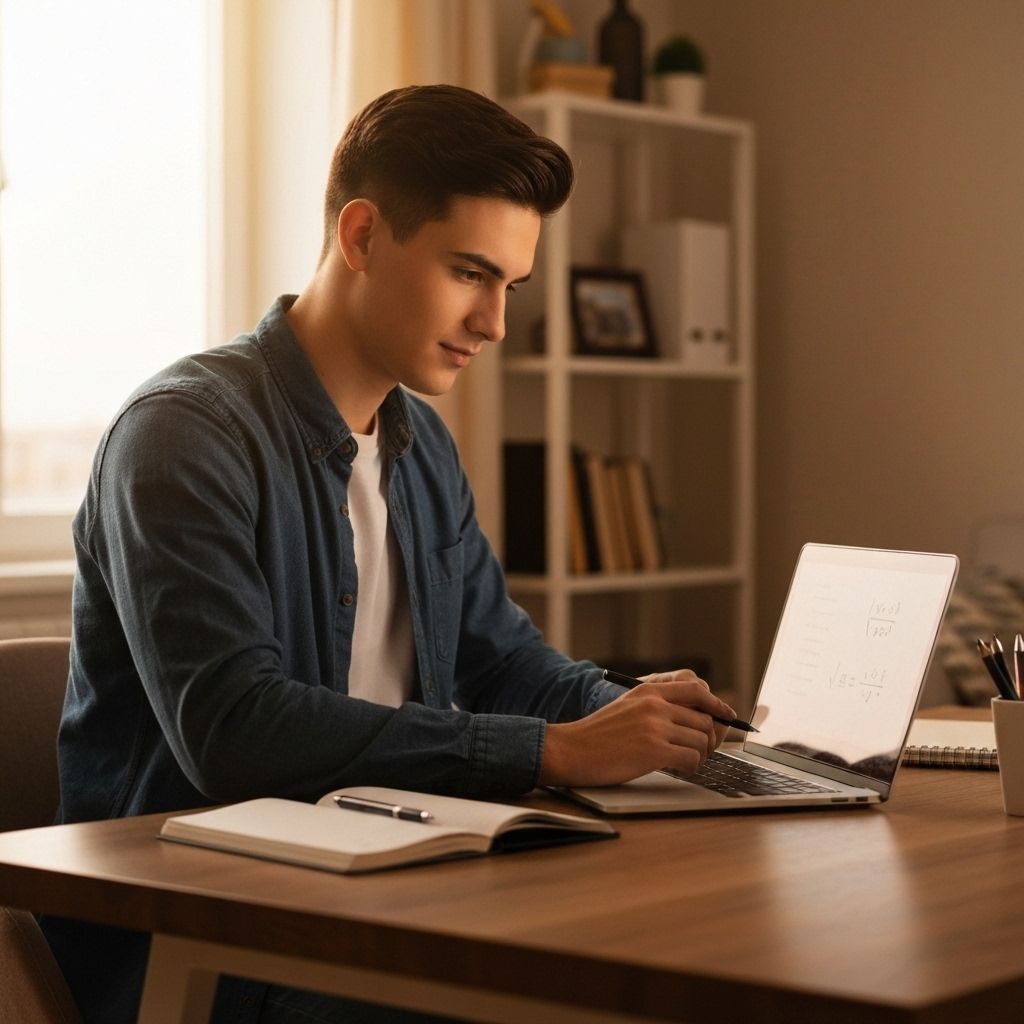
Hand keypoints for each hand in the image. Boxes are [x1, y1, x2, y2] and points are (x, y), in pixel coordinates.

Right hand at [538, 669, 736, 787]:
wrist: (570, 750)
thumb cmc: (598, 735)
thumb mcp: (628, 708)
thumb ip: (657, 708)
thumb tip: (695, 719)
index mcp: (648, 691)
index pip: (697, 690)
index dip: (717, 705)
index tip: (727, 716)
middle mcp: (654, 705)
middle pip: (704, 720)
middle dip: (709, 738)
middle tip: (701, 751)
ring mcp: (655, 727)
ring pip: (701, 741)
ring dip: (699, 755)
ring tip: (683, 761)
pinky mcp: (654, 750)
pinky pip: (692, 758)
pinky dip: (691, 766)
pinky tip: (677, 768)